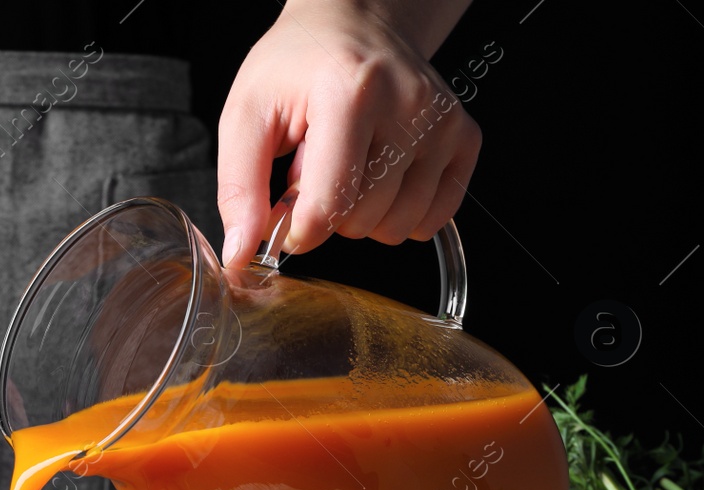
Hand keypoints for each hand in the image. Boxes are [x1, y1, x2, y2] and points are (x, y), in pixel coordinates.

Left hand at [217, 0, 480, 266]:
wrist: (354, 20)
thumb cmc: (299, 64)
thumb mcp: (247, 115)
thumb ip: (239, 188)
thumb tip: (241, 252)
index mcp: (349, 94)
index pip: (327, 205)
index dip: (297, 230)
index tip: (284, 214)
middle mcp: (407, 105)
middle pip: (361, 221)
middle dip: (328, 210)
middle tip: (316, 165)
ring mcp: (443, 123)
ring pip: (397, 227)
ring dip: (364, 214)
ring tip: (350, 165)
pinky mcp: (465, 137)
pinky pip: (433, 219)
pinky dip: (401, 212)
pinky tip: (380, 175)